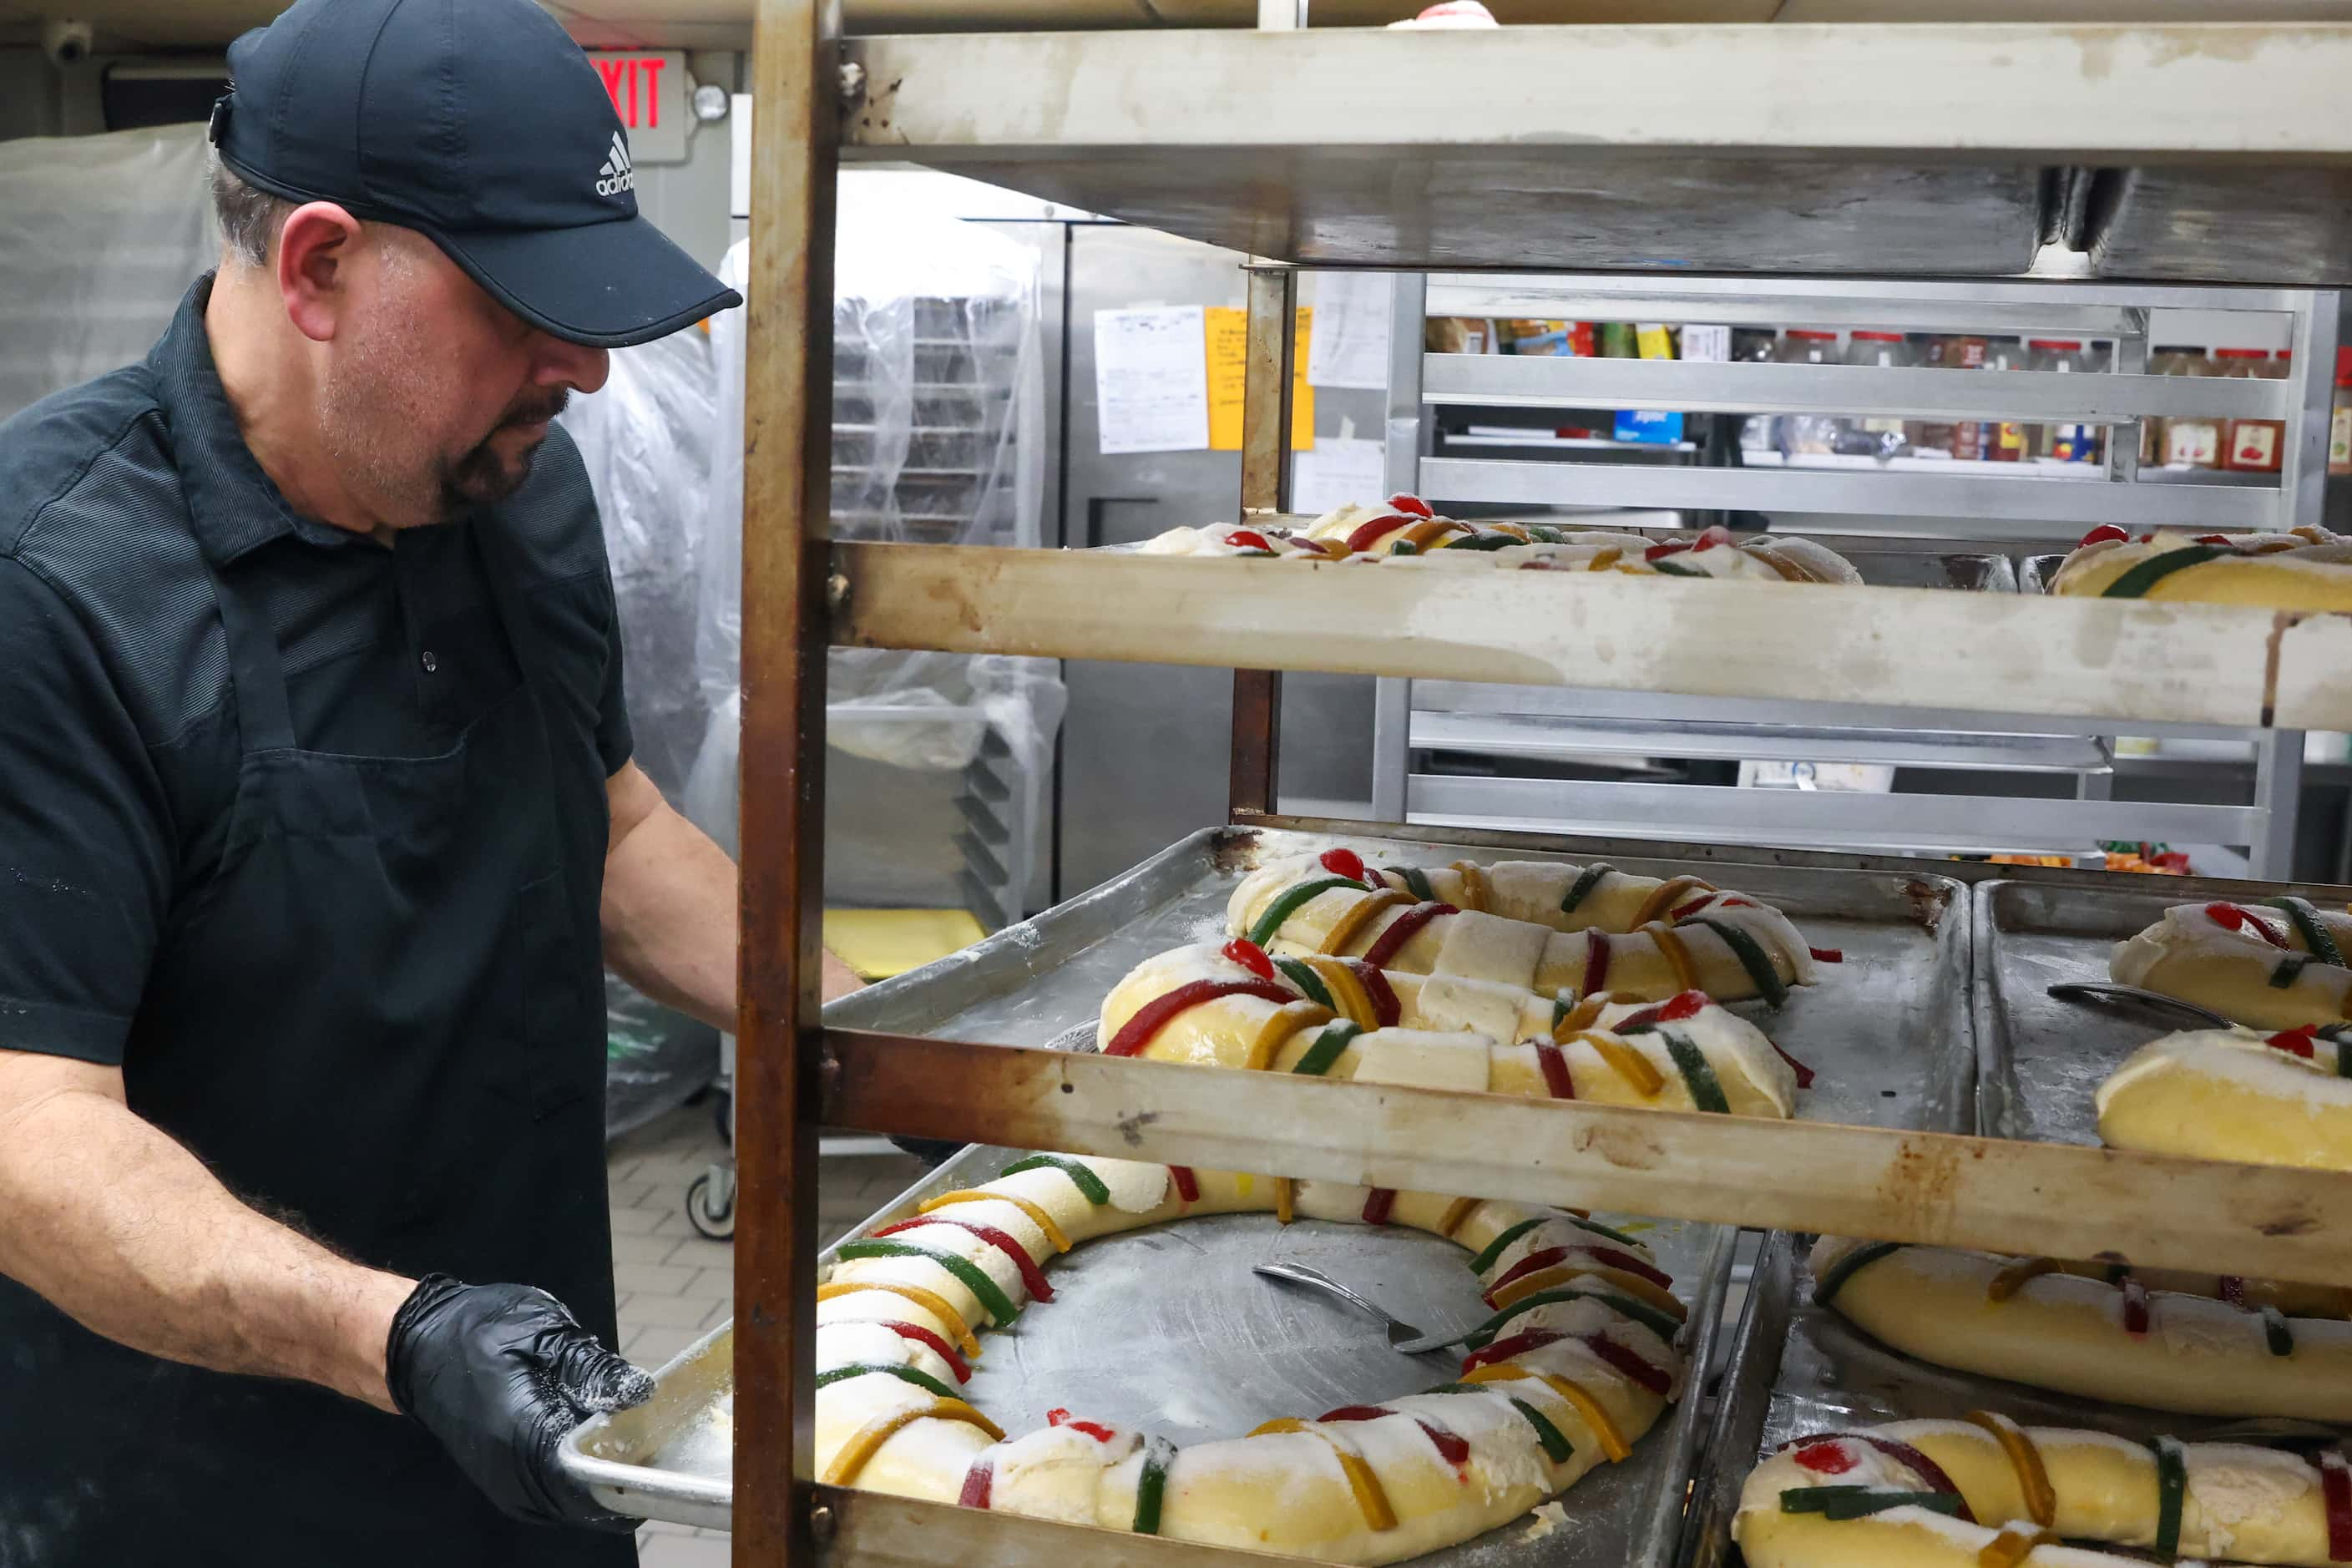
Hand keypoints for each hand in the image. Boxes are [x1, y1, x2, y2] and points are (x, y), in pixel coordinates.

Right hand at [386, 1275, 653, 1530]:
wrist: (419, 1346)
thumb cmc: (475, 1331)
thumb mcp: (542, 1331)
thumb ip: (592, 1368)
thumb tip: (638, 1392)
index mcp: (522, 1434)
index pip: (591, 1478)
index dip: (632, 1466)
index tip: (659, 1443)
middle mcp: (512, 1475)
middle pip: (588, 1500)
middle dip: (625, 1472)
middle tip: (653, 1436)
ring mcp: (507, 1487)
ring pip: (575, 1504)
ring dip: (605, 1476)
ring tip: (628, 1436)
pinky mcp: (508, 1485)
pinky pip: (558, 1496)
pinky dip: (583, 1476)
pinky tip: (597, 1443)